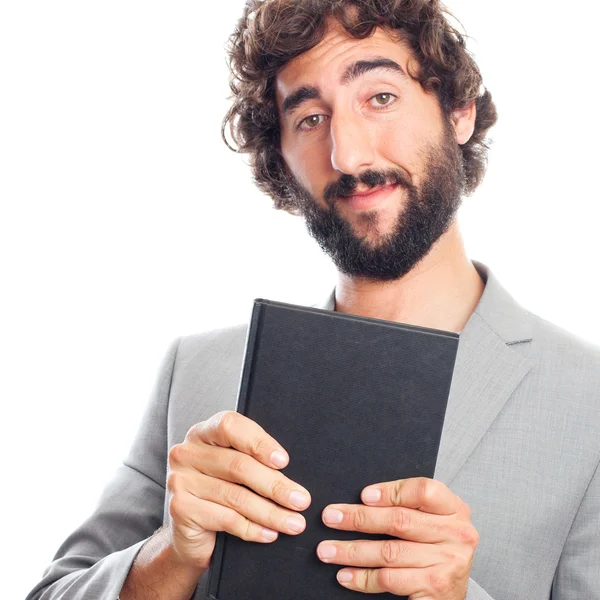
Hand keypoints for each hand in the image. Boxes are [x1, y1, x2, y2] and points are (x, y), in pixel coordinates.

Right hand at [166, 411, 311, 569]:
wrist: (191, 534)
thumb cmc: (218, 495)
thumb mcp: (234, 470)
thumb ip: (252, 460)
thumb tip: (289, 471)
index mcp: (203, 433)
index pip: (230, 426)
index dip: (259, 442)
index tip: (283, 461)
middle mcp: (187, 453)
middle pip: (238, 465)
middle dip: (275, 485)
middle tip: (300, 499)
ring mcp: (180, 480)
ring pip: (236, 496)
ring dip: (271, 512)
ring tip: (293, 522)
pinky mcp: (181, 508)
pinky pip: (226, 519)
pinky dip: (253, 528)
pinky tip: (269, 533)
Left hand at [316, 477, 477, 598]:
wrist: (452, 593)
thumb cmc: (434, 549)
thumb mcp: (431, 522)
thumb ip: (408, 507)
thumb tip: (363, 499)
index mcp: (454, 509)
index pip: (423, 490)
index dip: (391, 491)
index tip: (363, 495)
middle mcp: (457, 534)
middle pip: (400, 520)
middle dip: (358, 518)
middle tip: (330, 517)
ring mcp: (448, 563)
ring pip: (389, 552)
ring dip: (352, 551)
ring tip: (327, 550)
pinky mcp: (435, 588)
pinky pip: (390, 579)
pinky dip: (363, 577)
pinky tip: (345, 575)